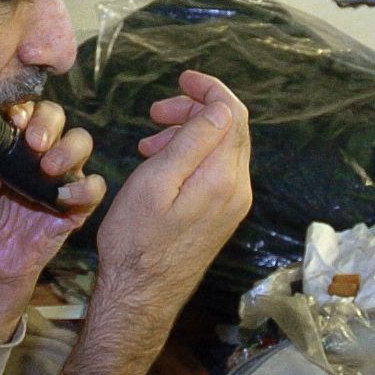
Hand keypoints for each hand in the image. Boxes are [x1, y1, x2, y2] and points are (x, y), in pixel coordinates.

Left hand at [0, 100, 104, 344]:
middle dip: (48, 123)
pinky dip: (85, 188)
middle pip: (56, 118)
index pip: (23, 109)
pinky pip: (94, 189)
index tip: (13, 120)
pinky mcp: (75, 205)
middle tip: (34, 142)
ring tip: (49, 167)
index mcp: (11, 140)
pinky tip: (63, 198)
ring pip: (81, 144)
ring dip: (69, 149)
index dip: (23, 108)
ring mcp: (59, 176)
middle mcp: (39, 151)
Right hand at [46, 71, 251, 374]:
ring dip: (189, 133)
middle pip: (230, 129)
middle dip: (194, 110)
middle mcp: (238, 189)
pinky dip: (191, 156)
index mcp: (224, 176)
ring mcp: (232, 204)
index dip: (209, 89)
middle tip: (155, 113)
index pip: (233, 113)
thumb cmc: (136, 240)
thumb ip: (192, 141)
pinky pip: (215, 170)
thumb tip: (219, 106)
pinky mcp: (222, 216)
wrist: (141, 295)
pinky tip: (162, 163)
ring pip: (221, 149)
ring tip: (150, 139)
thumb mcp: (156, 181)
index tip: (180, 79)